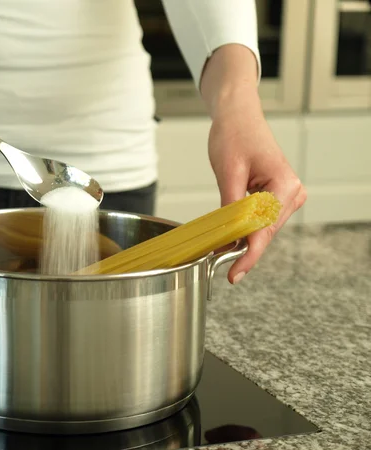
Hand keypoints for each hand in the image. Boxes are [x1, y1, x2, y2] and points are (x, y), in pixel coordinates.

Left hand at [208, 92, 306, 283]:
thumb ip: (231, 208)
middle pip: (265, 233)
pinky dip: (243, 228)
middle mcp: (291, 193)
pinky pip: (259, 219)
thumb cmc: (234, 135)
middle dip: (242, 248)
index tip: (234, 274)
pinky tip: (229, 235)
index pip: (266, 230)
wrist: (237, 116)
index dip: (249, 255)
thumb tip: (228, 239)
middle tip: (220, 263)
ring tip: (221, 248)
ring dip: (242, 238)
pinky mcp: (275, 196)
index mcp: (285, 186)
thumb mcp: (228, 173)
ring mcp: (285, 195)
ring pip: (261, 229)